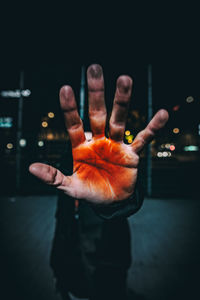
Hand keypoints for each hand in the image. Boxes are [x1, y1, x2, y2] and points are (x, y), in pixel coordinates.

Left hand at [29, 64, 167, 203]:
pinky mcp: (131, 153)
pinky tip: (162, 114)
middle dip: (95, 93)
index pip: (73, 124)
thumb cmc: (90, 192)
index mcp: (81, 146)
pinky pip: (143, 138)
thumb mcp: (70, 187)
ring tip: (125, 79)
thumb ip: (53, 177)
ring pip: (119, 120)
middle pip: (97, 113)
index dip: (69, 108)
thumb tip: (31, 168)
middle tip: (94, 68)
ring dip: (122, 101)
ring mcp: (116, 145)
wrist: (111, 202)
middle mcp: (98, 140)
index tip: (65, 88)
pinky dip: (153, 128)